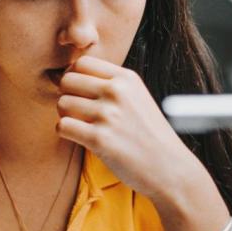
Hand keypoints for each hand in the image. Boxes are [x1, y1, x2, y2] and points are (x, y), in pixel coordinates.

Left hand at [55, 55, 206, 201]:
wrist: (169, 167)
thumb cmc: (149, 134)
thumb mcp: (137, 97)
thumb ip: (109, 84)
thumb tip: (62, 76)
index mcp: (127, 78)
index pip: (82, 62)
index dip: (73, 76)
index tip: (78, 92)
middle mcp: (117, 92)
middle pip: (67, 80)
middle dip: (66, 95)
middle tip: (76, 110)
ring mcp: (108, 115)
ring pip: (62, 103)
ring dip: (65, 115)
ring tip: (80, 125)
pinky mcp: (99, 139)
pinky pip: (63, 126)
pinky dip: (65, 132)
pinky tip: (80, 137)